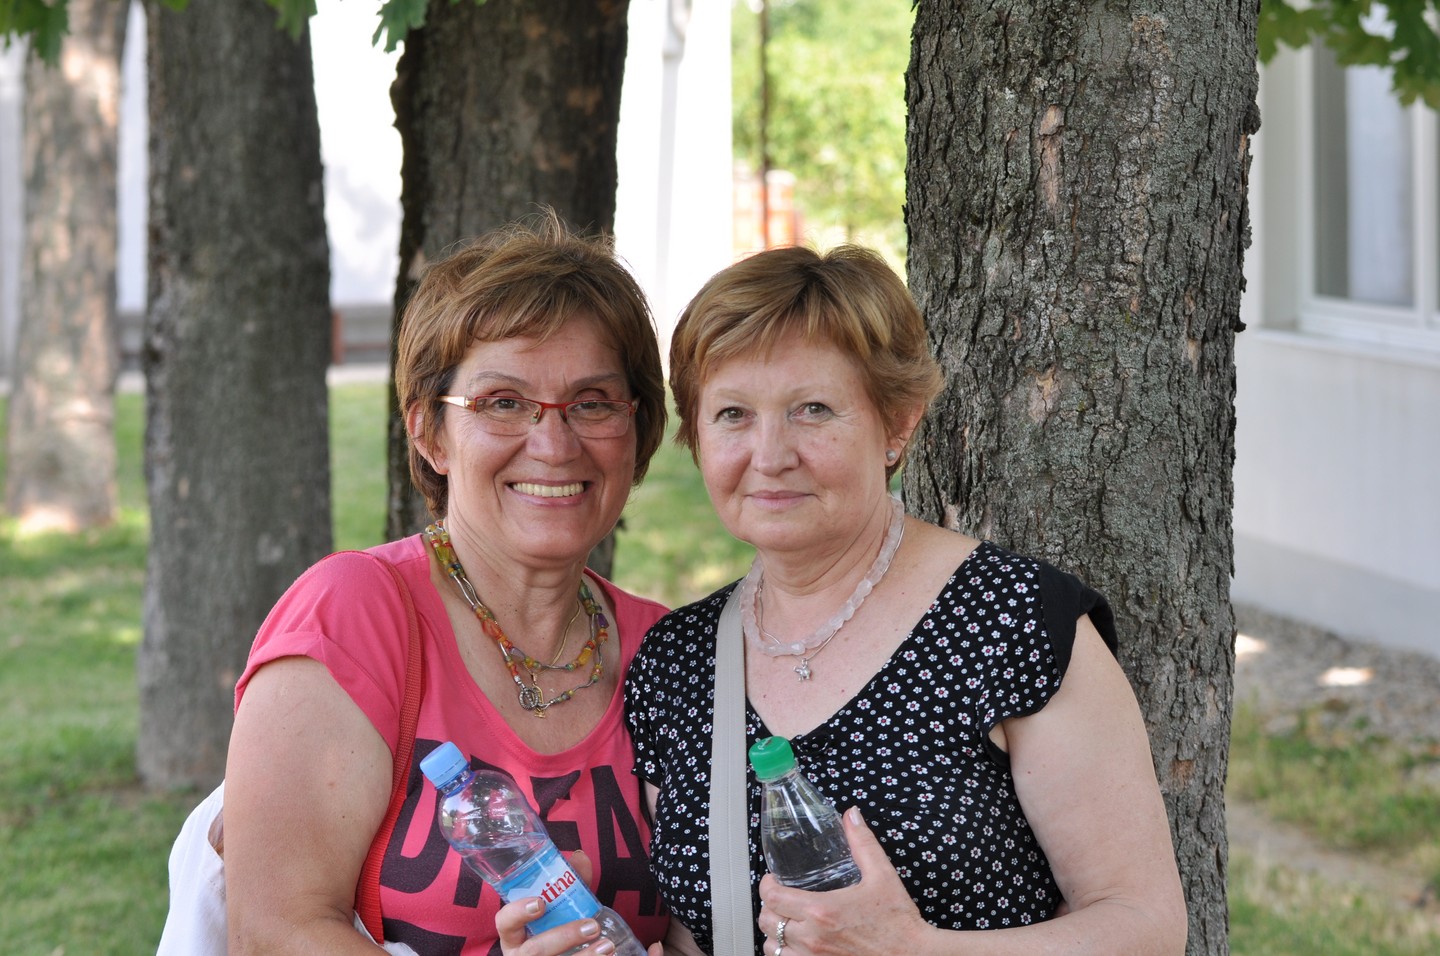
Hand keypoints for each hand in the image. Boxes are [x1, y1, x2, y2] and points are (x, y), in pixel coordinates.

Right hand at [495, 851, 615, 955]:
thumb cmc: (552, 933)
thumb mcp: (557, 911)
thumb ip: (567, 884)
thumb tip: (579, 856)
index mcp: (514, 936)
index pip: (504, 922)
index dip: (518, 912)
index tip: (541, 902)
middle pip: (534, 950)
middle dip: (564, 937)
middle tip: (592, 925)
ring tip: (608, 946)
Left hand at [756, 808, 929, 955]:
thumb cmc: (898, 922)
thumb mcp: (882, 876)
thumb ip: (863, 843)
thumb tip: (852, 816)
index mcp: (822, 911)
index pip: (772, 897)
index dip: (766, 885)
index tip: (773, 880)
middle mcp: (812, 938)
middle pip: (767, 922)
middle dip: (769, 907)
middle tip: (779, 898)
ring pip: (772, 947)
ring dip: (775, 933)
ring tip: (787, 922)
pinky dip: (786, 952)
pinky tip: (798, 943)